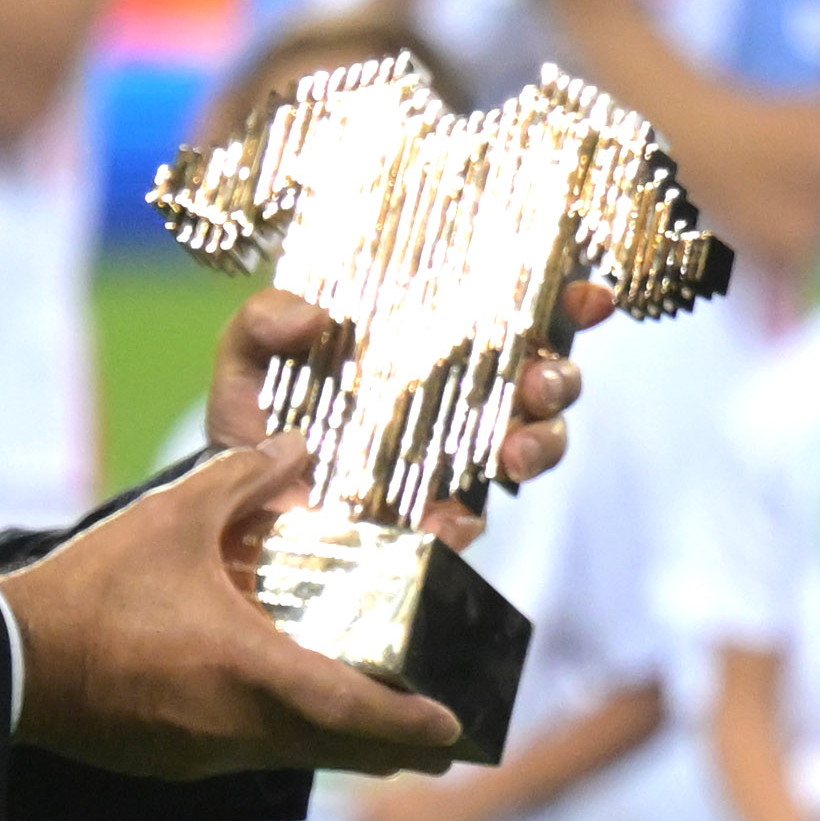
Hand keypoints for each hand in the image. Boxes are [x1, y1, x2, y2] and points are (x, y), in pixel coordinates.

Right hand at [2, 438, 466, 782]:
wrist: (6, 663)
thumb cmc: (92, 590)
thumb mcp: (171, 518)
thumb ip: (242, 478)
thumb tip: (296, 446)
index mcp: (251, 674)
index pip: (355, 713)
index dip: (412, 722)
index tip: (457, 725)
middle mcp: (238, 730)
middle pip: (342, 754)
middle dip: (398, 747)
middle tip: (444, 739)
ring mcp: (205, 755)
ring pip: (298, 758)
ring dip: (342, 744)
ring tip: (382, 725)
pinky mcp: (174, 765)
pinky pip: (251, 756)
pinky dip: (286, 740)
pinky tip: (287, 712)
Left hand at [210, 284, 595, 543]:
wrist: (230, 518)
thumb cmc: (249, 426)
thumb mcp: (244, 362)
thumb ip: (261, 325)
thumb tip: (311, 313)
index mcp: (429, 345)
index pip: (511, 314)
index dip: (562, 302)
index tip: (589, 296)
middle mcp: (459, 400)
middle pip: (544, 378)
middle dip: (561, 377)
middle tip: (542, 383)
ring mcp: (457, 463)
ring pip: (536, 446)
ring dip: (542, 444)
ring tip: (515, 454)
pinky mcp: (438, 525)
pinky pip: (472, 522)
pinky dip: (465, 519)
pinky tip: (445, 516)